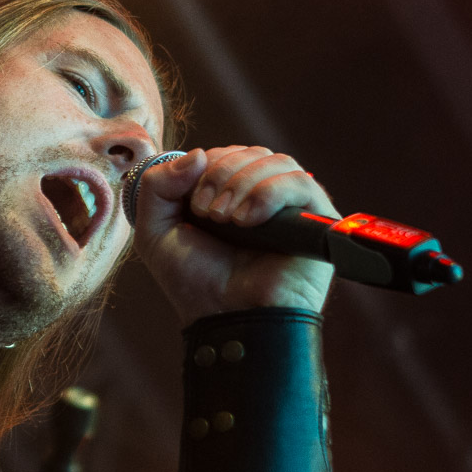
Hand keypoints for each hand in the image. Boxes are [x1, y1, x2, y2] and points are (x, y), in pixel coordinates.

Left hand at [132, 147, 339, 323]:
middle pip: (252, 152)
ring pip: (278, 161)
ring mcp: (292, 208)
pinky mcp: (317, 221)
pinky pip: (301, 184)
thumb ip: (157, 185)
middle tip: (208, 212)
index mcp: (230, 193)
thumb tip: (198, 153)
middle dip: (223, 174)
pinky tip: (249, 221)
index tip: (194, 205)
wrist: (226, 319)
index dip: (207, 168)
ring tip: (228, 219)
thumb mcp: (155, 230)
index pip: (226, 153)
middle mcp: (264, 196)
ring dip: (244, 183)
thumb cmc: (194, 282)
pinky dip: (270, 193)